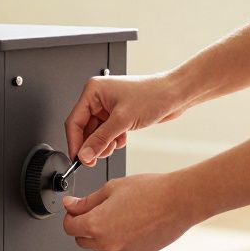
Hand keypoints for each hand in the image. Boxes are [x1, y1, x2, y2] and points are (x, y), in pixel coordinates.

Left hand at [61, 174, 203, 250]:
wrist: (180, 201)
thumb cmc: (150, 191)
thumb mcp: (111, 188)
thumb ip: (86, 201)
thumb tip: (70, 205)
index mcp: (96, 225)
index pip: (69, 228)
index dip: (70, 216)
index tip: (74, 208)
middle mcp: (107, 243)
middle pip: (81, 241)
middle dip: (82, 226)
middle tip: (94, 210)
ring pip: (99, 248)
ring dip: (99, 235)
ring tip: (116, 215)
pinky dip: (117, 241)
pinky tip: (129, 224)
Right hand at [64, 73, 193, 165]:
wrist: (176, 94)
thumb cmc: (154, 95)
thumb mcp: (122, 120)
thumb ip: (100, 140)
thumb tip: (84, 155)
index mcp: (93, 91)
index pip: (74, 121)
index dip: (75, 142)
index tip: (78, 159)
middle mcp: (98, 98)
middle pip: (84, 129)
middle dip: (92, 145)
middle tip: (96, 158)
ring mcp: (107, 107)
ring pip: (95, 133)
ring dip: (104, 144)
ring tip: (115, 145)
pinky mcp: (117, 114)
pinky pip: (106, 133)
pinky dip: (112, 140)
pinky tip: (123, 139)